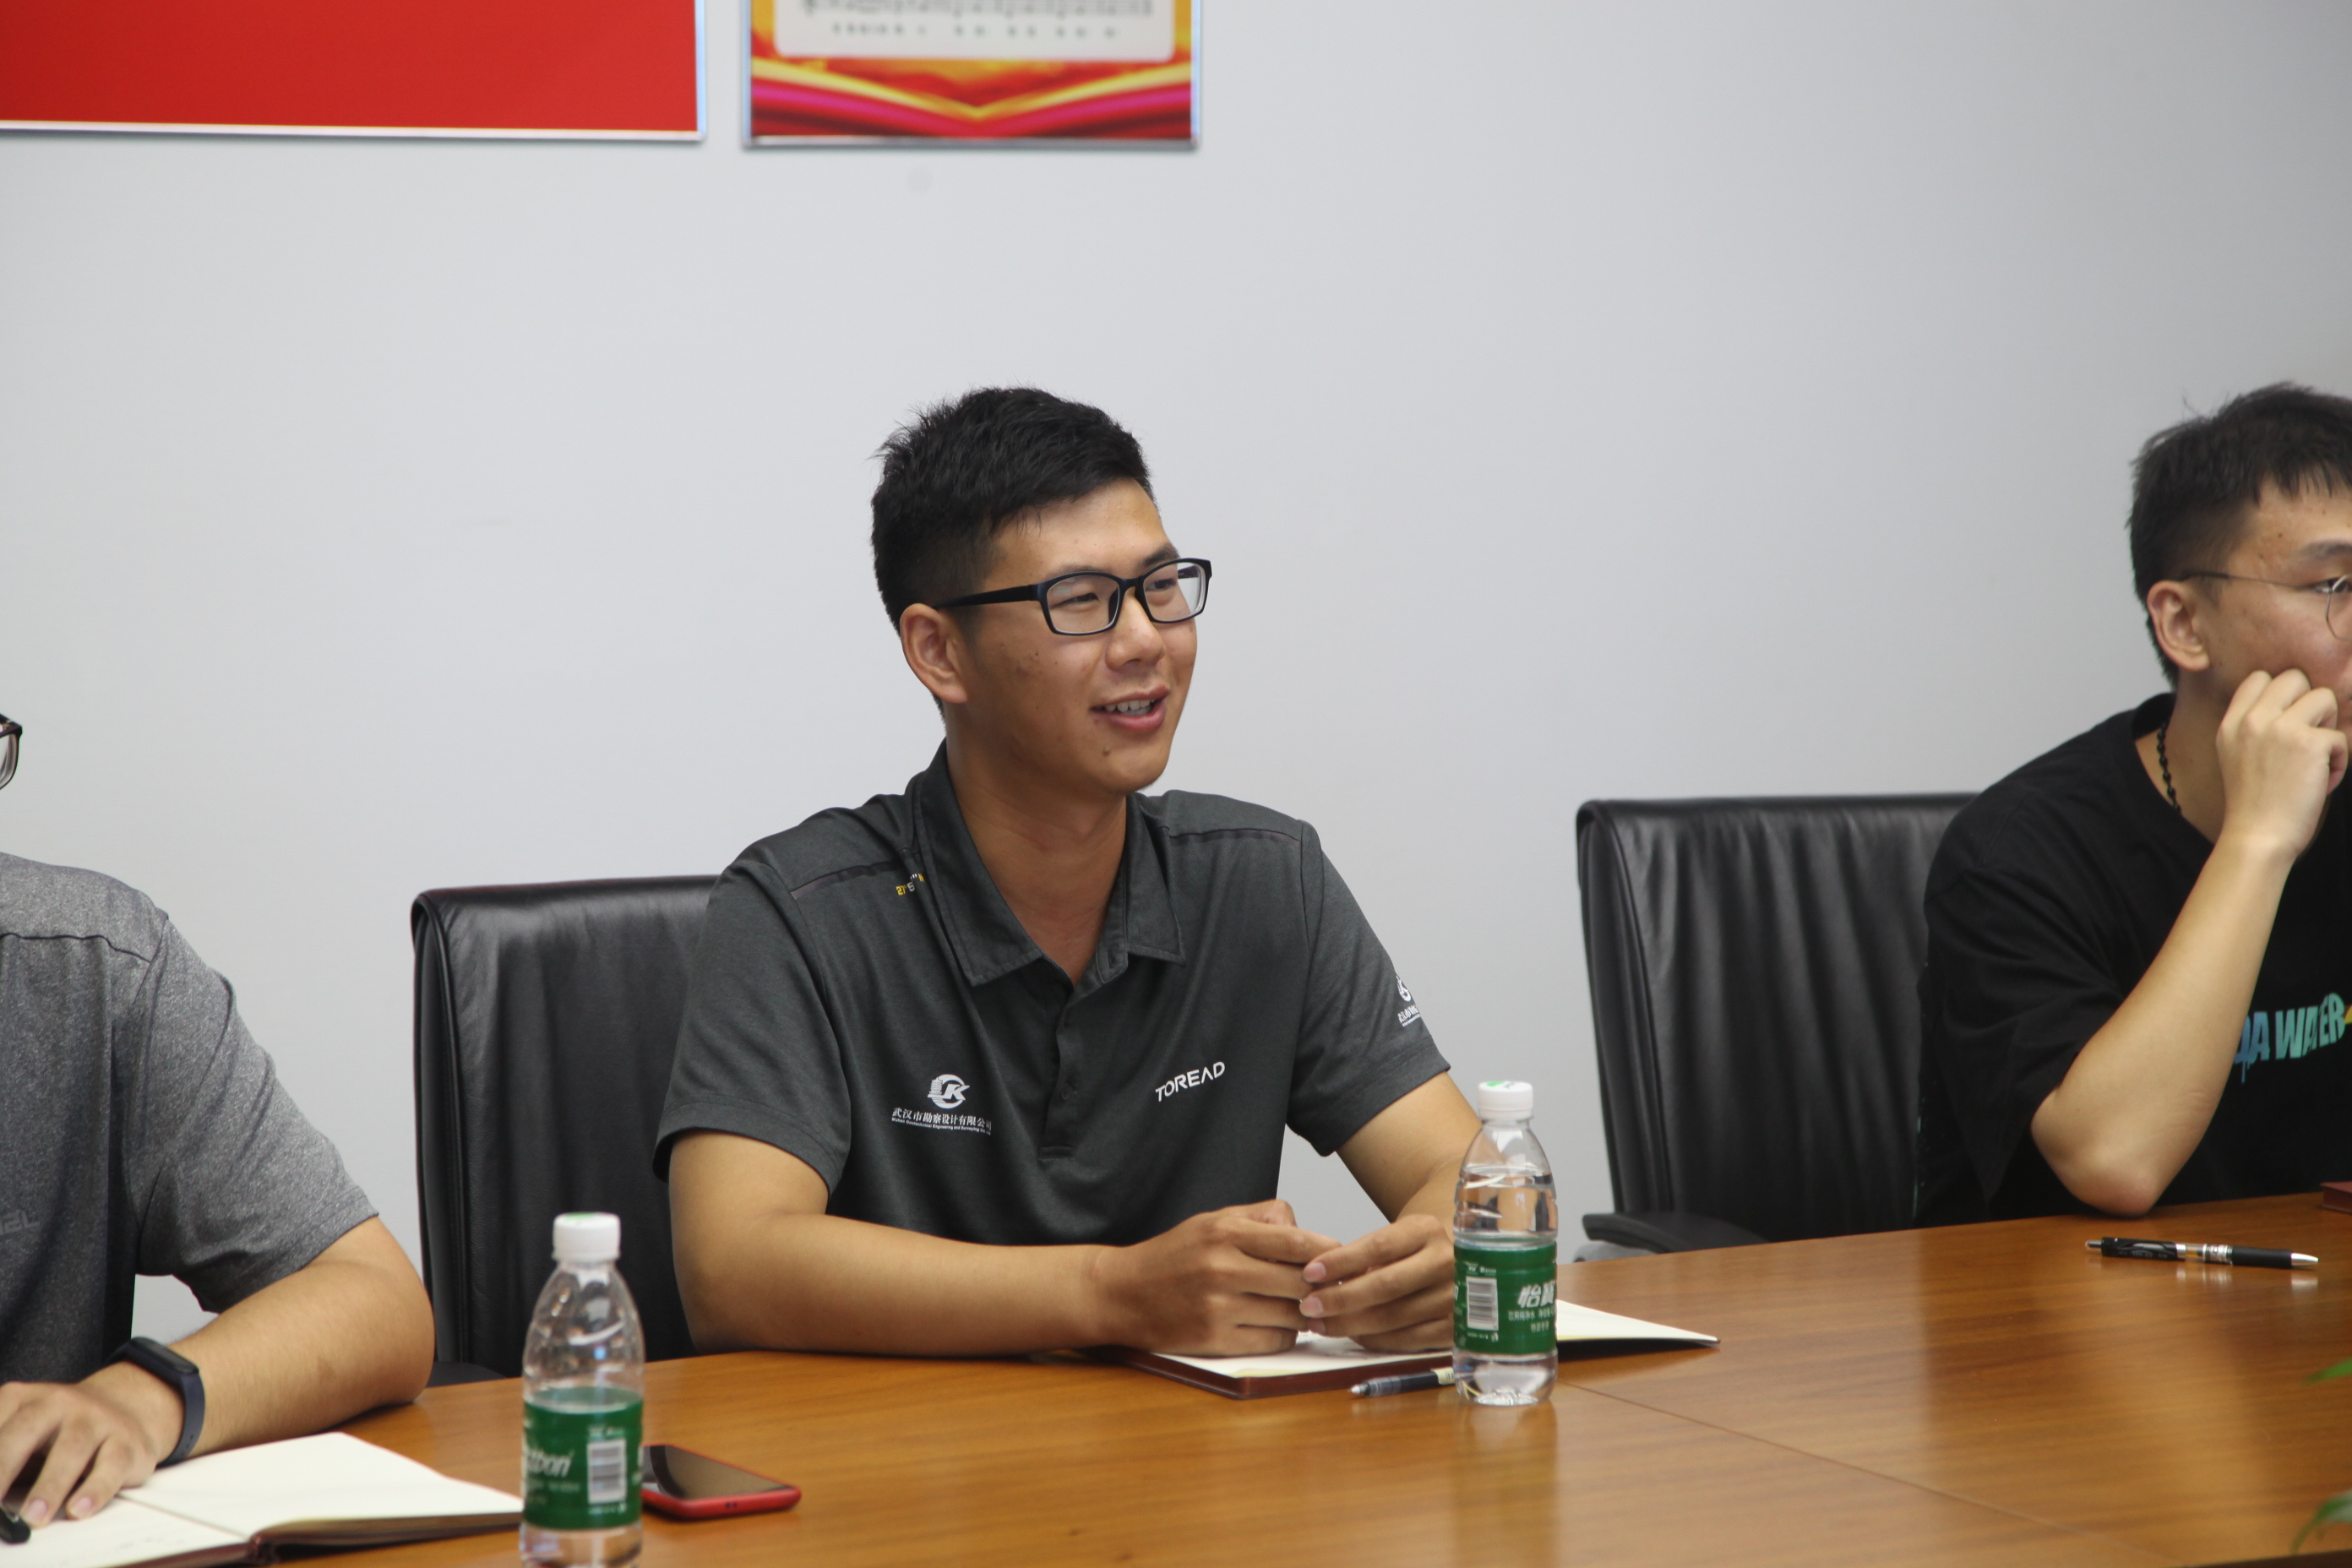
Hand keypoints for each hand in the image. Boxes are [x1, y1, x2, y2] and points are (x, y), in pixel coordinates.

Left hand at [0, 1368, 178, 1527]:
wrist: (127, 1404)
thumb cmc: (60, 1431)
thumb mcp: (22, 1434)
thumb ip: (3, 1458)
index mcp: (24, 1398)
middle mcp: (60, 1402)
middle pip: (27, 1430)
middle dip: (3, 1467)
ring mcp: (97, 1419)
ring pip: (72, 1449)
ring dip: (50, 1486)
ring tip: (33, 1517)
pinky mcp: (128, 1442)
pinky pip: (112, 1466)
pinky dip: (95, 1490)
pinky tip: (79, 1509)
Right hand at [1087, 1200, 1339, 1355]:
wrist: (1122, 1294)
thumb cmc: (1174, 1256)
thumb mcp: (1212, 1221)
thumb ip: (1261, 1218)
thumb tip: (1305, 1232)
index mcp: (1225, 1232)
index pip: (1296, 1242)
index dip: (1329, 1253)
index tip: (1343, 1260)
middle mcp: (1222, 1267)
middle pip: (1299, 1282)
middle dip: (1321, 1288)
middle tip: (1334, 1290)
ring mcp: (1218, 1306)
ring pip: (1291, 1314)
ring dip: (1305, 1314)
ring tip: (1304, 1307)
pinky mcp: (1214, 1339)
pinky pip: (1272, 1340)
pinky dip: (1284, 1334)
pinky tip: (1277, 1324)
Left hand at [1298, 1213, 1453, 1350]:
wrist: (1458, 1264)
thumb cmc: (1413, 1252)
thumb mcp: (1394, 1238)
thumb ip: (1361, 1254)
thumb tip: (1317, 1278)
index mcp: (1427, 1230)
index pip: (1379, 1246)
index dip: (1341, 1262)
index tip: (1310, 1273)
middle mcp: (1447, 1262)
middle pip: (1385, 1285)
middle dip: (1340, 1299)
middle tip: (1309, 1306)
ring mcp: (1455, 1298)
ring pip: (1393, 1317)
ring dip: (1350, 1324)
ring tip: (1322, 1323)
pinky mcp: (1455, 1328)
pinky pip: (1406, 1340)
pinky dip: (1374, 1340)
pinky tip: (1352, 1335)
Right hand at [2214, 669, 2347, 860]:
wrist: (2258, 836)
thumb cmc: (2254, 804)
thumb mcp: (2235, 756)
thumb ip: (2253, 727)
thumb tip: (2293, 708)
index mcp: (2231, 723)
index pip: (2260, 678)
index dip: (2282, 694)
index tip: (2287, 720)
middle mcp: (2253, 720)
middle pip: (2294, 677)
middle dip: (2309, 703)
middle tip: (2306, 735)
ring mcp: (2280, 728)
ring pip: (2324, 697)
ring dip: (2328, 726)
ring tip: (2316, 757)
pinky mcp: (2310, 743)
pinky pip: (2340, 737)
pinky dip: (2339, 761)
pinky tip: (2321, 781)